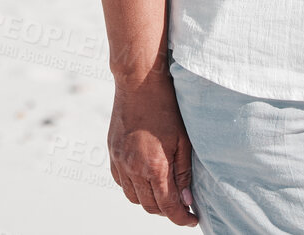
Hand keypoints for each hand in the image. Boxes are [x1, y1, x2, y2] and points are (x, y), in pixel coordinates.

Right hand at [107, 72, 197, 225]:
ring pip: (133, 198)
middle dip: (167, 210)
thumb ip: (184, 173)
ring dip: (149, 201)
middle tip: (181, 203)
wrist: (139, 83)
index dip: (181, 218)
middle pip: (150, 206)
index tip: (191, 219)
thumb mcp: (183, 141)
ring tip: (164, 192)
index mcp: (154, 167)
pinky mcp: (112, 153)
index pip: (168, 206)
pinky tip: (145, 178)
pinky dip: (134, 187)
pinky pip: (121, 182)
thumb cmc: (166, 109)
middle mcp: (134, 168)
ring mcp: (120, 162)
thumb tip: (186, 200)